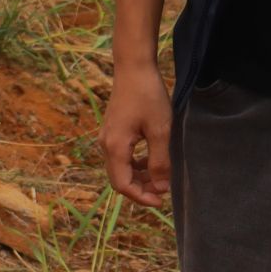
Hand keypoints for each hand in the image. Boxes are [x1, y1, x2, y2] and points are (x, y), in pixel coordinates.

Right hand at [100, 62, 172, 207]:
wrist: (133, 69)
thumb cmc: (148, 97)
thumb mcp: (160, 131)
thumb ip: (159, 161)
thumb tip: (161, 188)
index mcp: (115, 147)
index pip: (122, 185)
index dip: (141, 198)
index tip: (162, 202)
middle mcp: (106, 145)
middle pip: (119, 179)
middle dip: (141, 189)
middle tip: (165, 191)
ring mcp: (108, 137)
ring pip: (120, 168)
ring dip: (139, 177)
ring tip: (162, 177)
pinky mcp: (113, 131)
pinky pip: (121, 156)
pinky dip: (136, 164)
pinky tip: (152, 160)